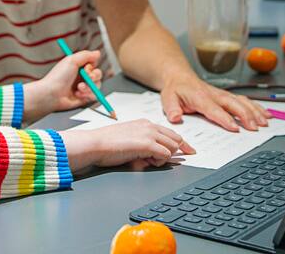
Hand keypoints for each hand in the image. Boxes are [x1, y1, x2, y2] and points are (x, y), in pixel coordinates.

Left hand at [23, 50, 102, 120]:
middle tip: (88, 78)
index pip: (93, 64)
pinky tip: (77, 95)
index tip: (86, 68)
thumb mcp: (72, 60)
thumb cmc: (59, 77)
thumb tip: (98, 53)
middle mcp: (81, 76)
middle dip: (94, 76)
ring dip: (89, 87)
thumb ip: (86, 55)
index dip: (92, 66)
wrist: (52, 94)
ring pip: (97, 85)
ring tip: (79, 88)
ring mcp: (83, 87)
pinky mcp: (84, 98)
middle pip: (98, 74)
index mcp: (78, 67)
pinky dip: (87, 95)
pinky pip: (94, 96)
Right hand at [60, 119, 195, 171]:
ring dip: (164, 157)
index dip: (182, 144)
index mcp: (145, 123)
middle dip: (174, 152)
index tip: (189, 151)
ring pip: (173, 146)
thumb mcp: (130, 141)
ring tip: (146, 160)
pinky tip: (147, 161)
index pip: (171, 132)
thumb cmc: (107, 145)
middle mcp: (149, 126)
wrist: (95, 144)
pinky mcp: (146, 144)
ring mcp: (149, 133)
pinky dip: (160, 160)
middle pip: (176, 139)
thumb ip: (144, 145)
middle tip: (163, 160)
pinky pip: (165, 154)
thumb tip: (155, 156)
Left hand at [160, 73, 270, 131]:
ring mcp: (223, 95)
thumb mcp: (167, 98)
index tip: (234, 128)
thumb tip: (176, 118)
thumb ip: (171, 109)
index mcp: (200, 97)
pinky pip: (245, 100)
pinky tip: (266, 114)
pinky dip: (257, 107)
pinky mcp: (228, 96)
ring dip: (254, 111)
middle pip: (233, 105)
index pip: (214, 109)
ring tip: (264, 122)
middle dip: (246, 115)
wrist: (180, 77)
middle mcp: (215, 95)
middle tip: (255, 128)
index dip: (224, 118)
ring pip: (242, 102)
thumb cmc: (175, 90)